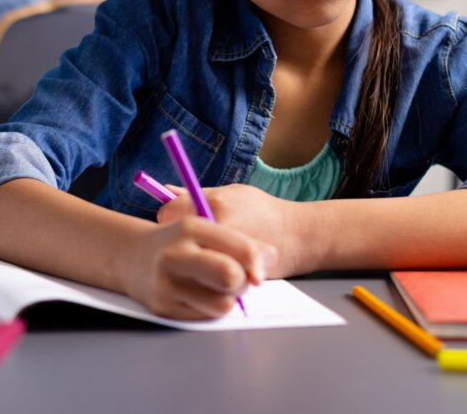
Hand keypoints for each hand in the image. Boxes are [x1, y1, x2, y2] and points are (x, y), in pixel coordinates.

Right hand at [119, 217, 274, 319]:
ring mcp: (167, 283)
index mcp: (190, 227)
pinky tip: (202, 294)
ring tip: (220, 287)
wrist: (131, 256)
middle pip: (231, 277)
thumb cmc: (181, 241)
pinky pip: (207, 316)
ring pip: (223, 304)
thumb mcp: (207, 227)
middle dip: (243, 281)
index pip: (241, 249)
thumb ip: (242, 240)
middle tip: (238, 277)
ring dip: (230, 299)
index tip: (259, 270)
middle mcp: (176, 254)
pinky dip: (212, 307)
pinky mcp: (163, 307)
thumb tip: (270, 258)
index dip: (258, 263)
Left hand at [157, 183, 298, 277]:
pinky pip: (204, 276)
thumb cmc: (265, 211)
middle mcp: (213, 230)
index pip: (167, 213)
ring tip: (209, 253)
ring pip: (188, 260)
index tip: (178, 219)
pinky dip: (208, 273)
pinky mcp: (230, 277)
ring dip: (193, 258)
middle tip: (192, 240)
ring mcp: (221, 256)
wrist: (300, 236)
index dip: (171, 216)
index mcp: (211, 205)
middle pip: (174, 239)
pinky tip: (221, 266)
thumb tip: (166, 189)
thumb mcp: (233, 193)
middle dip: (180, 240)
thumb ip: (198, 193)